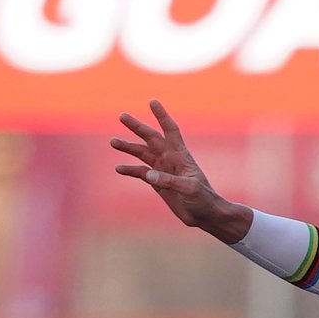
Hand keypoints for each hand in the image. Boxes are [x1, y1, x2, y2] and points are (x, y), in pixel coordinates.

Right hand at [107, 100, 253, 241]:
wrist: (205, 215)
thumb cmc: (203, 199)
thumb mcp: (189, 189)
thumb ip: (169, 181)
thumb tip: (147, 175)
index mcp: (180, 156)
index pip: (170, 130)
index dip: (162, 116)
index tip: (152, 102)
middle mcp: (170, 159)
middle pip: (151, 138)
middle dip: (137, 127)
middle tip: (122, 116)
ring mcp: (163, 171)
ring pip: (143, 154)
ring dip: (128, 147)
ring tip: (113, 142)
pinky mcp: (158, 184)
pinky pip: (141, 173)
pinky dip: (130, 170)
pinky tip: (119, 169)